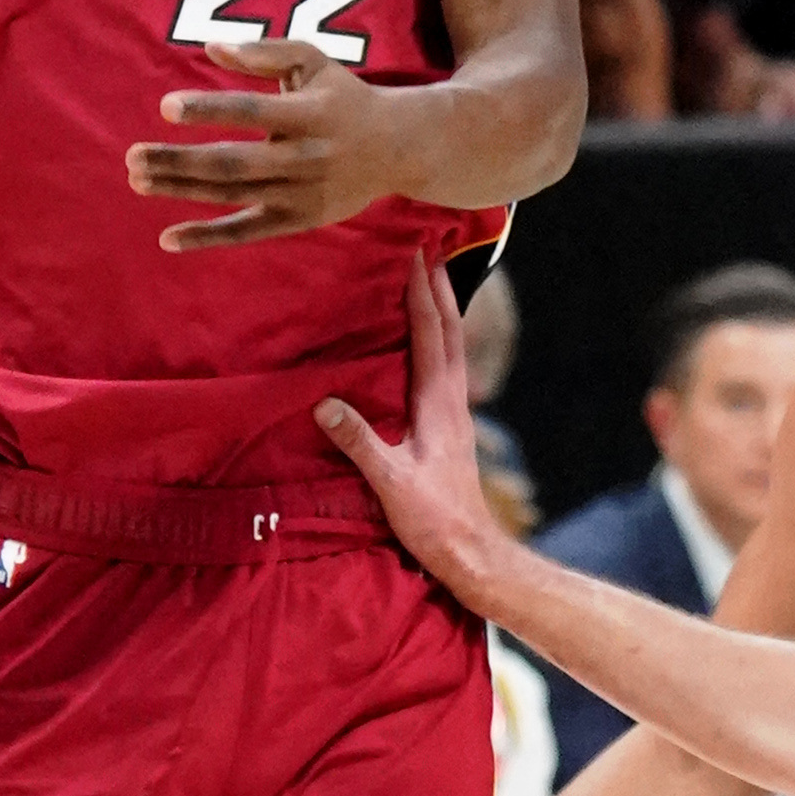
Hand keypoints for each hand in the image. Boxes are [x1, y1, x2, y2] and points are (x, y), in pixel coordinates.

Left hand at [126, 39, 406, 250]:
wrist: (397, 148)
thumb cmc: (342, 96)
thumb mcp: (313, 60)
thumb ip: (264, 52)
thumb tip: (210, 48)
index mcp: (310, 114)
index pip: (252, 113)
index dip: (209, 110)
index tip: (164, 107)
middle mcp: (306, 157)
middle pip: (233, 164)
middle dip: (179, 161)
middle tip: (132, 156)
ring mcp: (301, 194)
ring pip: (232, 196)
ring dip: (181, 190)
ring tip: (138, 178)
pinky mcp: (298, 220)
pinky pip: (246, 232)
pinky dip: (207, 238)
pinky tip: (167, 238)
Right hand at [316, 252, 513, 599]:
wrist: (471, 551)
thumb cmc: (433, 518)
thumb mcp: (390, 481)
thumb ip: (359, 441)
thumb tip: (323, 402)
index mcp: (438, 403)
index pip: (430, 333)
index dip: (421, 291)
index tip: (414, 250)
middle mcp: (452, 398)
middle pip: (448, 328)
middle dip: (437, 285)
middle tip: (429, 245)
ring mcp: (455, 411)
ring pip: (450, 345)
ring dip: (441, 308)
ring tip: (429, 278)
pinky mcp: (451, 425)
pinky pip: (444, 366)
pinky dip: (436, 339)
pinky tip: (424, 342)